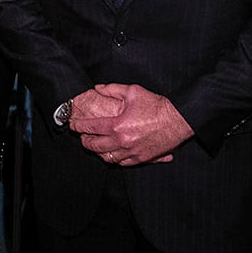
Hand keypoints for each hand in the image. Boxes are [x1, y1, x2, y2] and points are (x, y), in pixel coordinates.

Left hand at [71, 83, 193, 165]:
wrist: (178, 120)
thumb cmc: (156, 105)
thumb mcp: (132, 91)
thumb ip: (111, 89)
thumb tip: (97, 88)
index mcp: (117, 125)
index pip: (90, 128)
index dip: (78, 126)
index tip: (73, 124)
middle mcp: (122, 142)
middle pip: (95, 146)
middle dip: (85, 141)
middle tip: (82, 137)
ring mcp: (132, 152)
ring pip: (108, 158)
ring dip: (98, 152)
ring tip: (95, 145)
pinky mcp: (142, 158)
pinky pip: (123, 163)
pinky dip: (115, 159)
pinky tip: (111, 153)